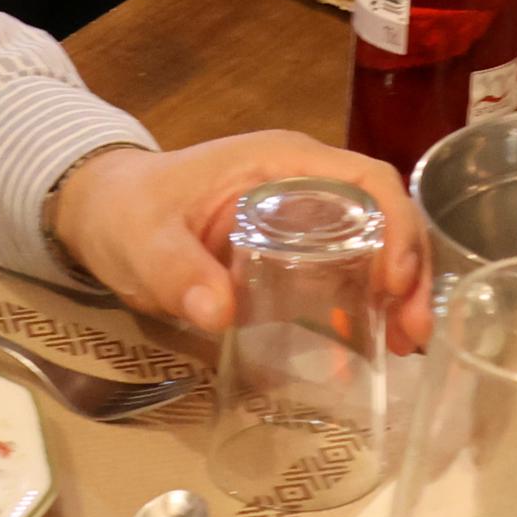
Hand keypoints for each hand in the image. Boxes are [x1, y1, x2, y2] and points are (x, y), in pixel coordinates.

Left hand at [48, 133, 434, 349]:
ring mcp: (302, 221)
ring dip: (397, 295)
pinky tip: (364, 353)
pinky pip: (341, 277)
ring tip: (403, 347)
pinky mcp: (291, 256)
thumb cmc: (128, 211)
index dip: (395, 226)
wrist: (103, 215)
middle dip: (410, 270)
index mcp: (283, 163)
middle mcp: (307, 185)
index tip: (395, 282)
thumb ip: (176, 271)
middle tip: (413, 332)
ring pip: (373, 248)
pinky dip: (361, 311)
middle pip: (384, 217)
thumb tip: (221, 313)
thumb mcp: (144, 239)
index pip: (367, 180)